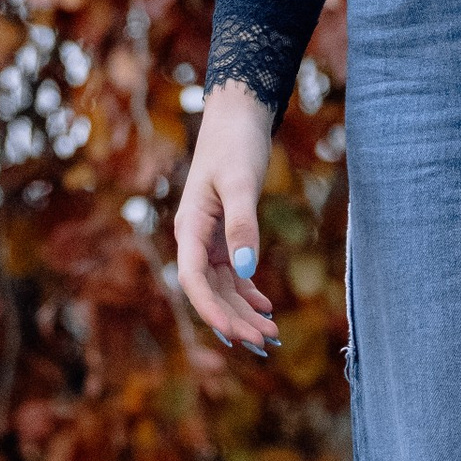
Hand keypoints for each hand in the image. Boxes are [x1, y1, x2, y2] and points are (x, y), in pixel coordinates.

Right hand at [173, 81, 280, 354]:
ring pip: (223, 286)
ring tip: (270, 334)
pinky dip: (247, 291)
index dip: (214, 312)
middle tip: (266, 344)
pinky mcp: (224, 233)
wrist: (237, 117)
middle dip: (235, 320)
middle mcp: (195, 238)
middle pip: (211, 291)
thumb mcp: (240, 183)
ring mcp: (209, 238)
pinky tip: (265, 307)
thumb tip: (245, 272)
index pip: (195, 282)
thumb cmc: (236, 145)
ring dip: (243, 312)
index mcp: (190, 228)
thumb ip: (242, 226)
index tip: (238, 336)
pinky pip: (232, 273)